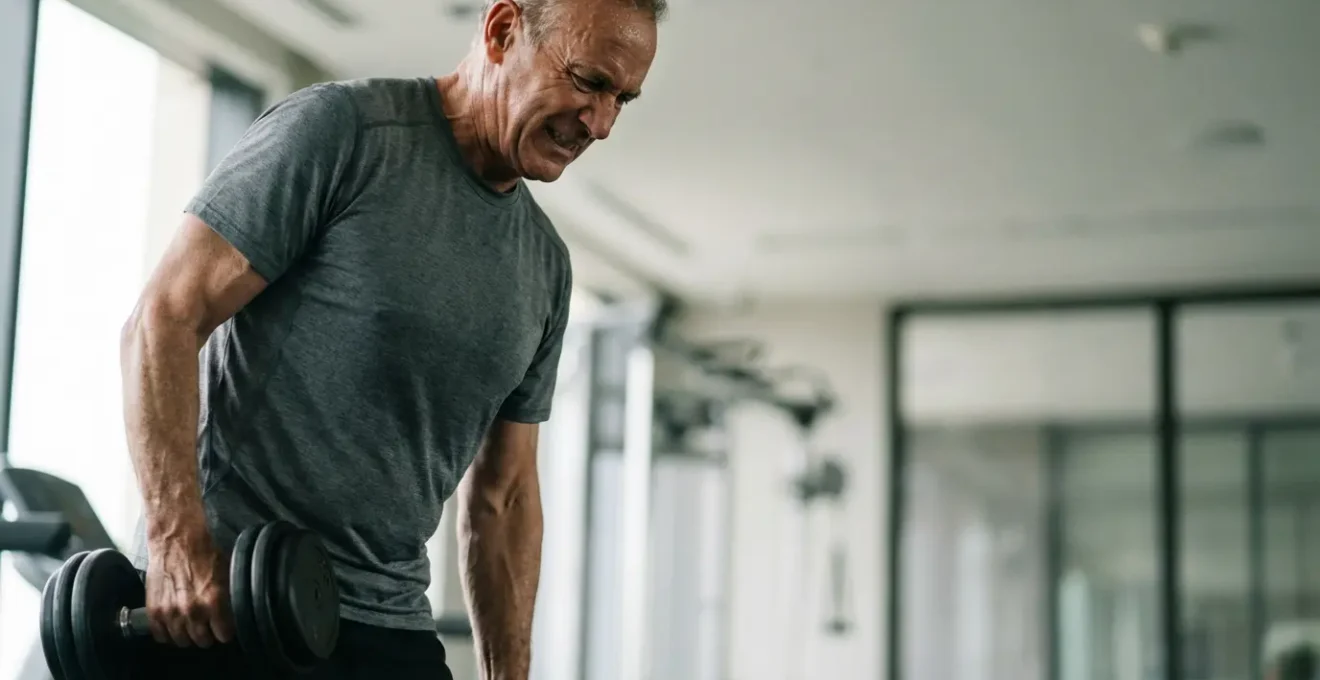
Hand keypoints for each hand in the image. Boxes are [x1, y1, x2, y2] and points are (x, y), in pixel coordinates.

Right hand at [144, 528, 233, 647]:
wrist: (176, 540)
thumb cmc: (203, 553)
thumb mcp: (226, 573)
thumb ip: (229, 597)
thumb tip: (235, 612)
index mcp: (214, 601)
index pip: (223, 635)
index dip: (225, 632)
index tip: (224, 629)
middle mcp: (192, 611)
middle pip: (202, 641)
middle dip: (207, 636)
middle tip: (207, 628)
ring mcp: (170, 613)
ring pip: (181, 641)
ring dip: (187, 636)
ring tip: (190, 627)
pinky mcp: (154, 611)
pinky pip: (160, 636)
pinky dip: (167, 634)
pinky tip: (173, 627)